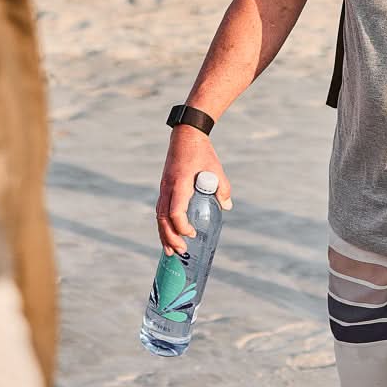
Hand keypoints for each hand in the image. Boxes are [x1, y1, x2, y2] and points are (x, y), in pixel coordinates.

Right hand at [155, 126, 231, 254]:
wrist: (186, 135)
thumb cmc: (202, 152)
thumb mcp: (216, 168)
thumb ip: (223, 187)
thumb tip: (226, 206)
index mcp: (180, 183)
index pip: (175, 211)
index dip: (182, 225)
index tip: (192, 232)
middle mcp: (167, 188)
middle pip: (163, 218)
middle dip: (170, 237)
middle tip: (179, 251)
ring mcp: (163, 188)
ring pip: (159, 216)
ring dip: (164, 234)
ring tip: (170, 251)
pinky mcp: (164, 187)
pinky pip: (161, 210)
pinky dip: (164, 224)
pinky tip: (169, 234)